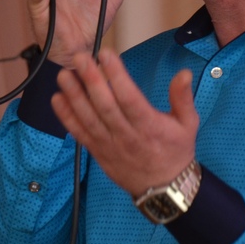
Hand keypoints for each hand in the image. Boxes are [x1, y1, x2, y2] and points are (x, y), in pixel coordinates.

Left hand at [51, 49, 197, 197]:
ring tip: (64, 75)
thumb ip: (182, 97)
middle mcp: (127, 136)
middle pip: (105, 106)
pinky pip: (80, 134)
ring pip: (89, 119)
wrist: (165, 188)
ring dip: (74, 96)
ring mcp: (110, 145)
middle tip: (79, 58)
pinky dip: (67, 117)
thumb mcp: (187, 124)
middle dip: (91, 80)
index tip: (106, 55)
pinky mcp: (98, 153)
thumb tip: (183, 73)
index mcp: (150, 126)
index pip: (130, 99)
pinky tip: (57, 99)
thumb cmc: (176, 151)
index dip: (117, 76)